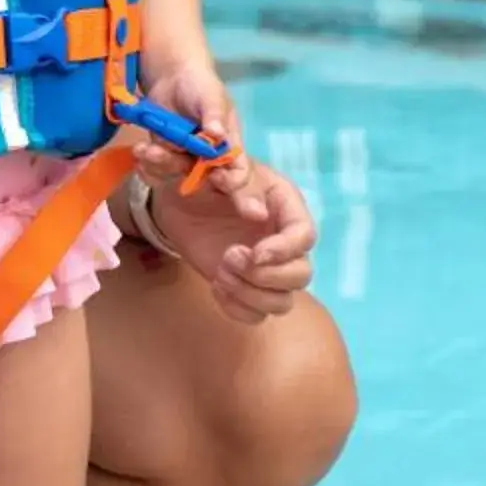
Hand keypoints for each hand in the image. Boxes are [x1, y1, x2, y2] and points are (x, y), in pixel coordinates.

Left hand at [137, 59, 248, 195]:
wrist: (171, 78)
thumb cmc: (200, 86)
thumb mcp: (211, 96)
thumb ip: (215, 115)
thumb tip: (217, 134)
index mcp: (228, 145)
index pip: (238, 172)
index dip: (230, 181)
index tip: (215, 176)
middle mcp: (207, 157)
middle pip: (201, 178)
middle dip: (180, 168)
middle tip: (160, 153)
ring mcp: (184, 157)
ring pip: (174, 172)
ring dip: (158, 162)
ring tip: (145, 148)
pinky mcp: (163, 154)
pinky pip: (156, 169)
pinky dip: (146, 164)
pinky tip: (140, 150)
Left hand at [142, 155, 315, 325]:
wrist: (180, 199)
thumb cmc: (204, 179)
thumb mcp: (218, 170)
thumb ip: (240, 185)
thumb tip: (258, 214)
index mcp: (286, 206)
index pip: (305, 236)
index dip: (284, 250)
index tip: (255, 253)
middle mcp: (284, 241)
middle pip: (301, 275)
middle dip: (265, 276)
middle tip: (229, 258)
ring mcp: (268, 268)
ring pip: (282, 301)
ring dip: (250, 294)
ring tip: (220, 272)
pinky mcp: (248, 288)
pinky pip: (257, 315)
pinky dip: (236, 308)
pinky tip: (216, 285)